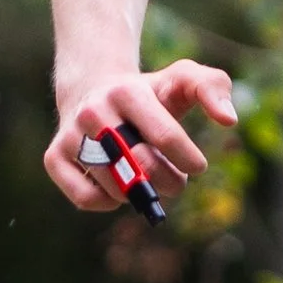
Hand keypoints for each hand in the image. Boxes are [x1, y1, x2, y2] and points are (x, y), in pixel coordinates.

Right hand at [44, 58, 237, 213]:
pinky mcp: (53, 157)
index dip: (188, 159)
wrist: (97, 92)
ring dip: (140, 194)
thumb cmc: (151, 93)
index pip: (165, 135)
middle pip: (140, 166)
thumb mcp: (184, 79)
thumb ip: (214, 89)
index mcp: (127, 91)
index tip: (197, 166)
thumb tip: (229, 120)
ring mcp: (70, 135)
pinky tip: (119, 188)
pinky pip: (85, 199)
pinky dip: (108, 203)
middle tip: (178, 183)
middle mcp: (93, 111)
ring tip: (149, 180)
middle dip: (170, 182)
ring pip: (114, 187)